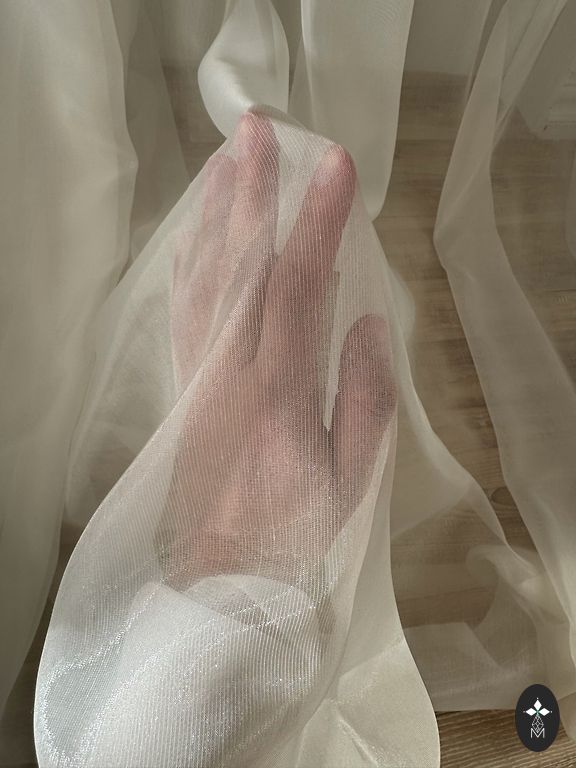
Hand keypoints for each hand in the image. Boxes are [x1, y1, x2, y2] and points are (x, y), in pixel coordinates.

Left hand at [163, 112, 394, 587]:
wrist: (216, 577)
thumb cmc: (293, 532)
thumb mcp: (352, 482)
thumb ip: (366, 401)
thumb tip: (369, 323)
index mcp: (280, 393)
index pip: (300, 288)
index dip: (317, 222)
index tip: (335, 166)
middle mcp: (232, 371)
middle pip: (242, 267)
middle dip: (252, 193)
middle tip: (257, 131)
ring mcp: (200, 374)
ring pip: (204, 280)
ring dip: (216, 217)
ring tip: (224, 161)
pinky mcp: (183, 384)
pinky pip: (182, 311)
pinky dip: (190, 263)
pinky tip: (195, 234)